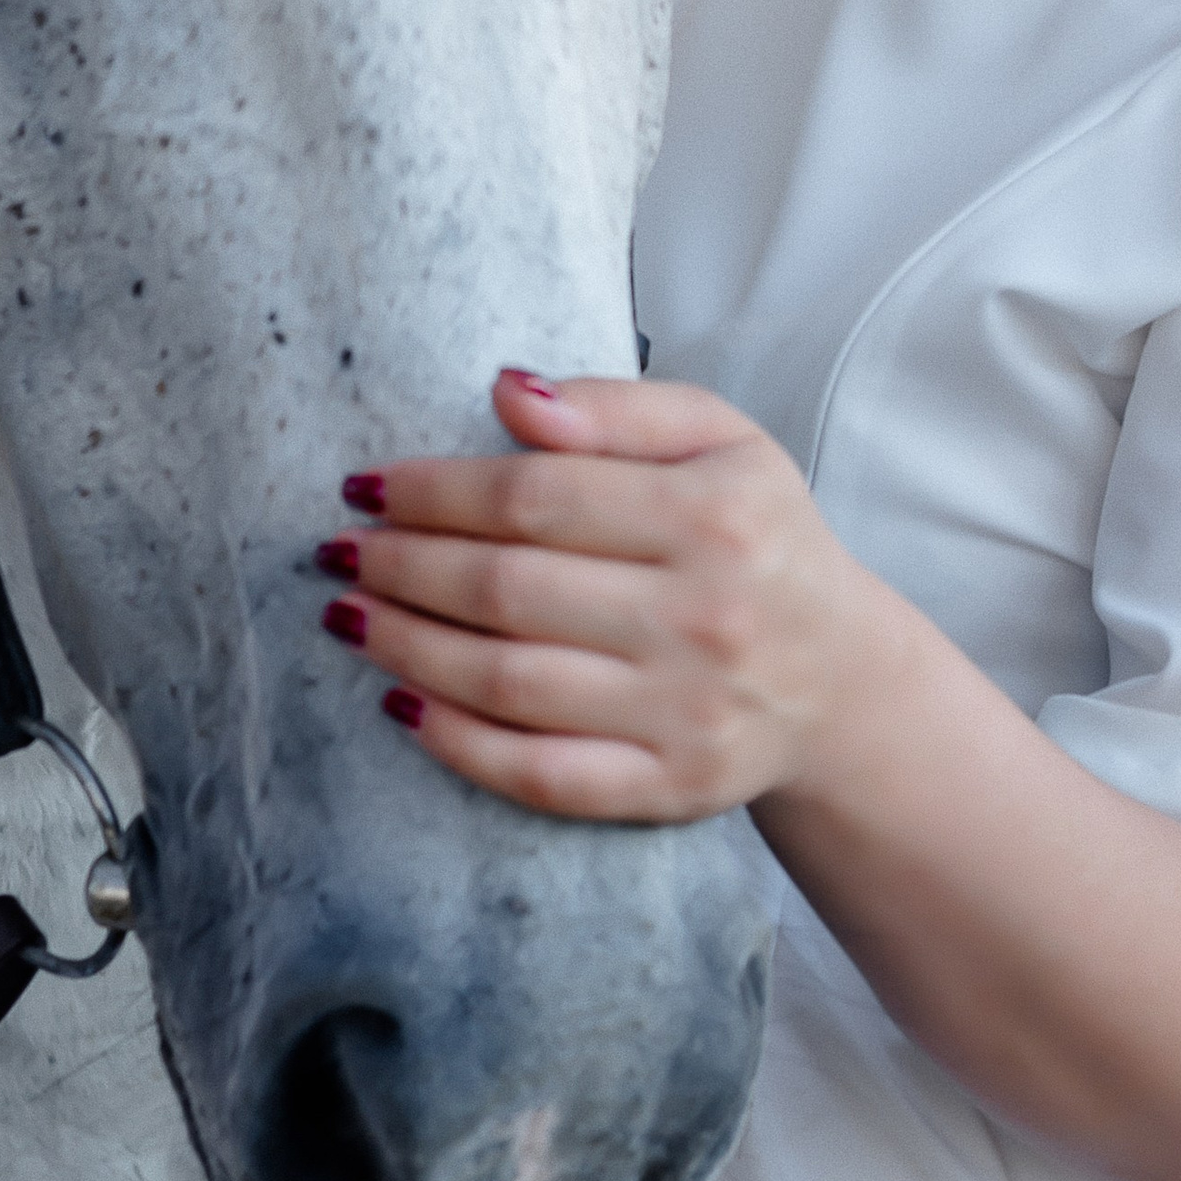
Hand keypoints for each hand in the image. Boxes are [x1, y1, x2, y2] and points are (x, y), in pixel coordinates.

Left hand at [314, 370, 894, 820]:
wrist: (841, 679)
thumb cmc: (760, 539)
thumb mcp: (719, 438)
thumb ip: (616, 406)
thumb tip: (508, 392)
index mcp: (715, 513)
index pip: (538, 496)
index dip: (435, 491)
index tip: (368, 484)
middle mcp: (705, 615)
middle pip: (510, 589)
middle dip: (404, 567)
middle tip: (339, 551)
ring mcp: (688, 712)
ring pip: (511, 682)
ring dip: (407, 648)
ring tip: (350, 616)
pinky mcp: (672, 788)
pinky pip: (543, 774)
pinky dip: (459, 744)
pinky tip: (403, 704)